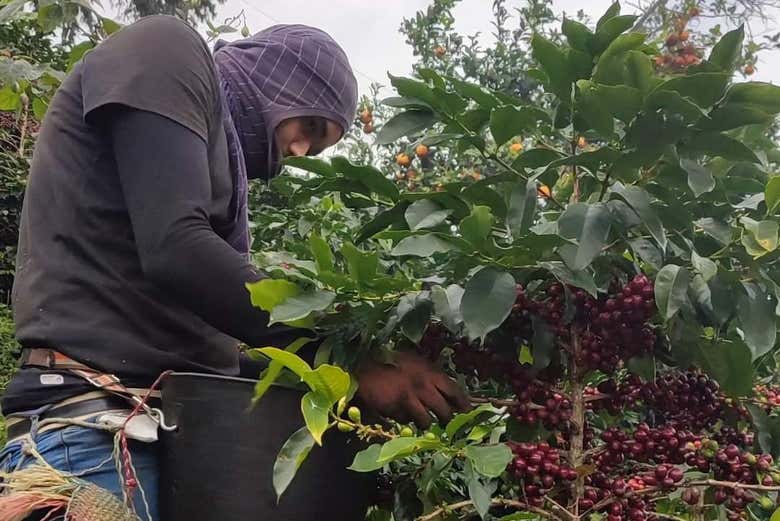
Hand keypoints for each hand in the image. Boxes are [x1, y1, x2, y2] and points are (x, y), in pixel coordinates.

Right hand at [355, 351, 469, 428]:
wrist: (365, 369)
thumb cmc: (392, 364)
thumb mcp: (416, 365)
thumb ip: (431, 378)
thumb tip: (447, 394)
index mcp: (430, 372)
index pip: (454, 391)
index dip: (463, 404)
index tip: (468, 413)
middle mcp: (423, 386)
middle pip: (444, 411)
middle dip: (447, 419)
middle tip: (446, 423)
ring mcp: (410, 399)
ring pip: (427, 421)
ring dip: (425, 422)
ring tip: (421, 419)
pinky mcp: (397, 409)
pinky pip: (408, 421)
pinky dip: (407, 420)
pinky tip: (400, 411)